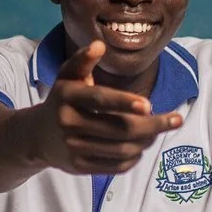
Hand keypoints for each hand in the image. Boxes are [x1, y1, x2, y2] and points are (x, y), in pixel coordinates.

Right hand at [34, 38, 182, 175]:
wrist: (36, 136)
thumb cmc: (61, 99)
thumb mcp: (67, 77)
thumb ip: (82, 60)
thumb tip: (99, 45)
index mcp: (67, 96)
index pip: (99, 100)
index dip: (124, 102)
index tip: (150, 104)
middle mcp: (68, 123)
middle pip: (119, 128)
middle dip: (153, 125)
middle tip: (175, 119)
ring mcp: (73, 147)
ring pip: (122, 149)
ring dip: (147, 141)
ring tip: (158, 130)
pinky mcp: (79, 166)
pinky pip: (116, 165)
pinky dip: (135, 157)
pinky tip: (141, 147)